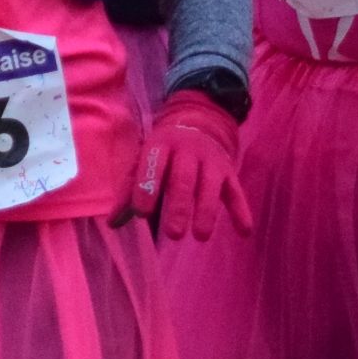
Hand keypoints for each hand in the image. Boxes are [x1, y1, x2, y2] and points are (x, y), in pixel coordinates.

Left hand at [115, 88, 254, 239]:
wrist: (200, 122)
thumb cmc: (164, 151)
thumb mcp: (143, 161)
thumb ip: (129, 190)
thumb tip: (112, 223)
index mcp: (160, 145)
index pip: (153, 166)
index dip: (147, 188)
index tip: (142, 213)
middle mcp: (187, 151)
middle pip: (183, 179)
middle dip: (179, 206)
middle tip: (173, 234)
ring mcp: (210, 161)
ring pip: (210, 186)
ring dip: (206, 211)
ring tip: (200, 236)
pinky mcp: (228, 172)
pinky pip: (236, 191)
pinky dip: (240, 211)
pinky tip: (244, 231)